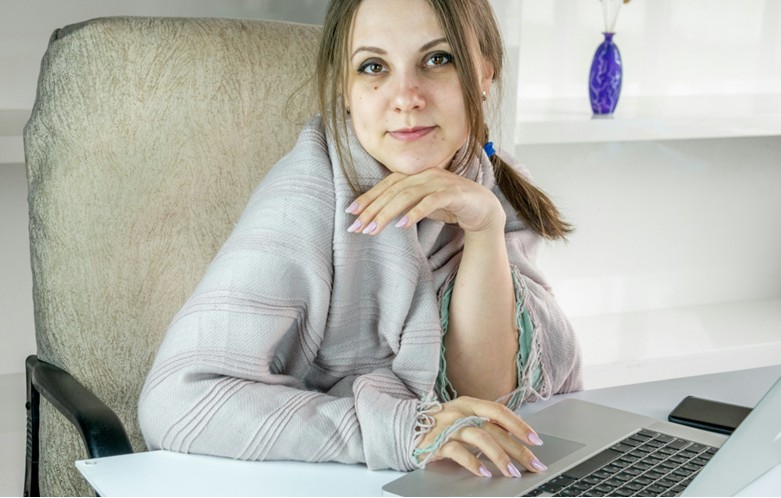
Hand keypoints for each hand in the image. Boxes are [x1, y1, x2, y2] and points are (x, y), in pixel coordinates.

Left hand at [345, 168, 504, 235]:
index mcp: (417, 174)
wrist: (483, 209)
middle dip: (373, 208)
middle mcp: (426, 174)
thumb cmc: (451, 206)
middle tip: (357, 226)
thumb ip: (405, 204)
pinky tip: (402, 225)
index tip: (351, 211)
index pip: (387, 184)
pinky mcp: (453, 194)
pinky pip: (430, 202)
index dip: (368, 197)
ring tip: (373, 228)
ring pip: (407, 196)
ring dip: (388, 212)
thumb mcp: (422, 205)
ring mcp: (440, 182)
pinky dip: (414, 213)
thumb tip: (380, 214)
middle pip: (393, 190)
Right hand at [415, 396, 547, 477]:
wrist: (404, 427)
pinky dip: (474, 463)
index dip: (519, 425)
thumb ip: (483, 424)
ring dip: (499, 457)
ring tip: (511, 472)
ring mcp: (448, 427)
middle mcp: (460, 412)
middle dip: (517, 448)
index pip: (499, 411)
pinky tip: (484, 473)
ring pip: (480, 439)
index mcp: (469, 403)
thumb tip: (513, 439)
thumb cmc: (438, 425)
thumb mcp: (461, 418)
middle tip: (533, 463)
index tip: (536, 440)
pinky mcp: (437, 442)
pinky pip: (459, 452)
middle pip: (494, 429)